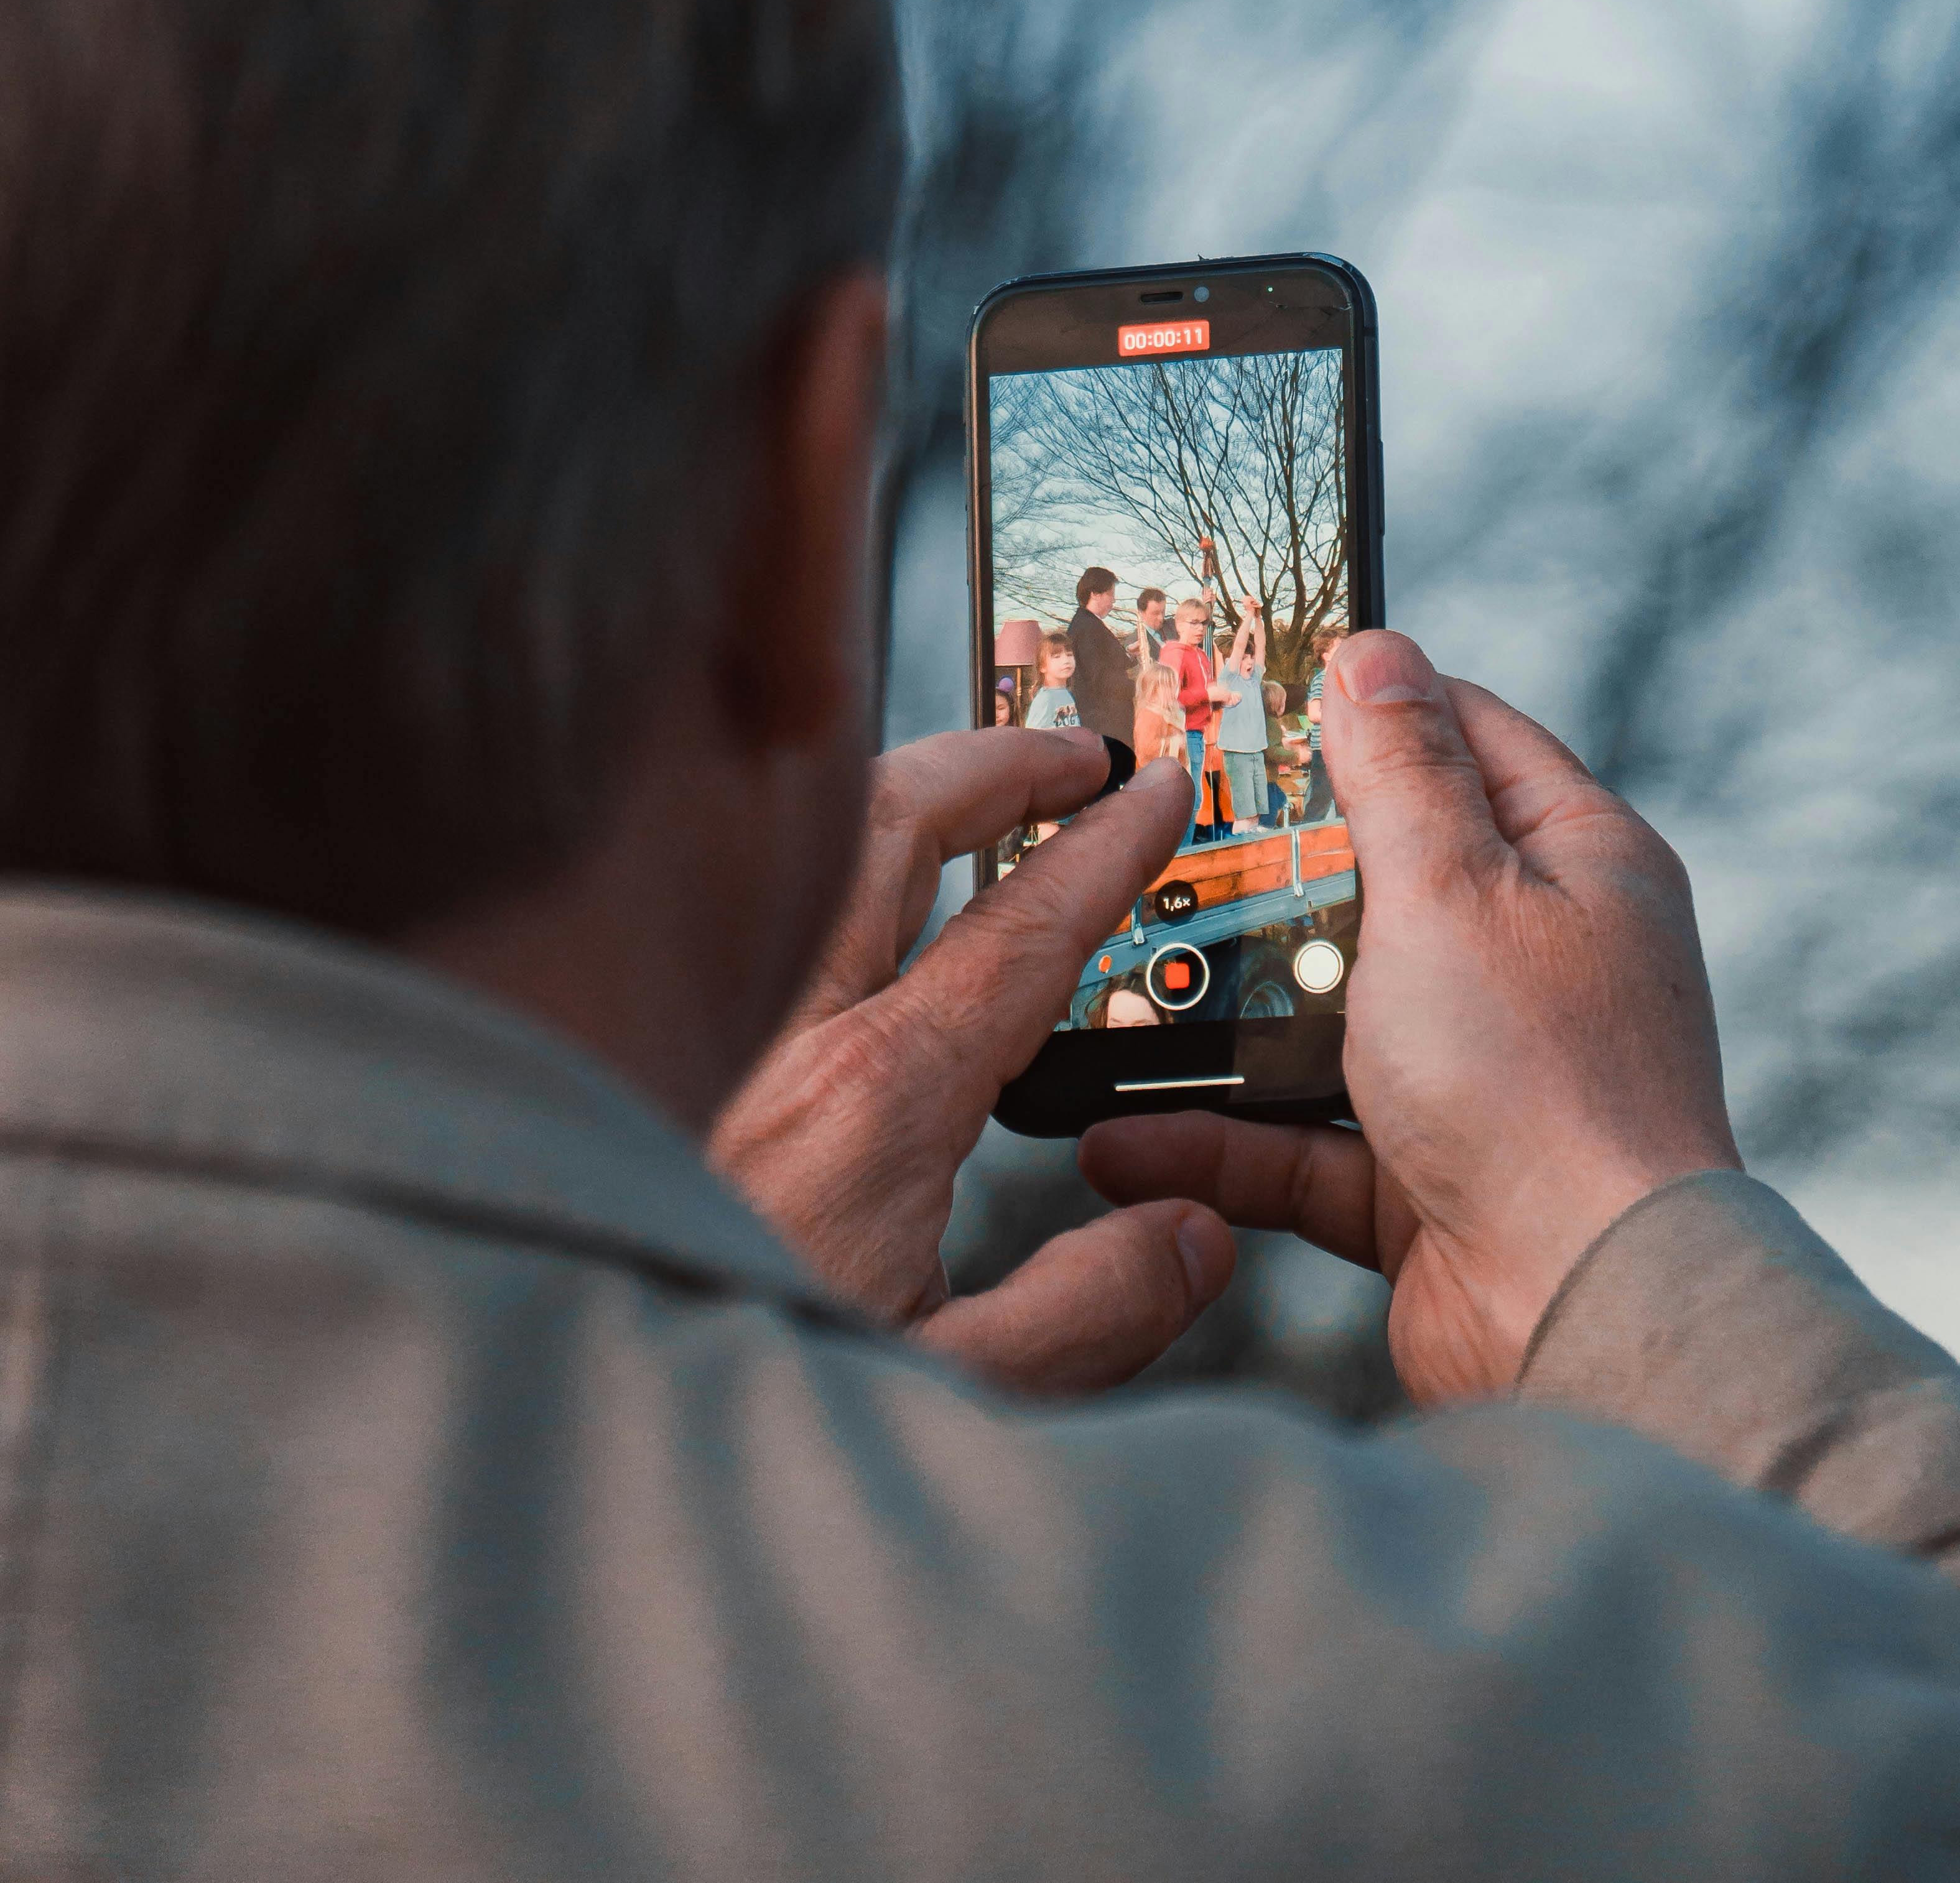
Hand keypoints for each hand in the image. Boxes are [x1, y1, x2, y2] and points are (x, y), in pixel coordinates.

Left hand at [709, 730, 1229, 1392]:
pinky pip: (746, 906)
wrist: (563, 1411)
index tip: (1150, 793)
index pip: (1022, 925)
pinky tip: (834, 901)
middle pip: (896, 824)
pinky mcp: (646, 1052)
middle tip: (1069, 752)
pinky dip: (815, 861)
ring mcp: (707, 1030)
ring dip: (902, 794)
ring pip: (806, 845)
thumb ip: (1088, 1311)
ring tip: (966, 792)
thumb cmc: (716, 1412)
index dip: (1104, 845)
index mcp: (875, 1101)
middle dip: (996, 763)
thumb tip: (1190, 1236)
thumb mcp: (949, 1394)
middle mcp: (782, 1032)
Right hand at [1081, 630, 1738, 1404]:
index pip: (1468, 737)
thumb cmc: (1539, 1088)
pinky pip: (1306, 1140)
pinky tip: (1121, 1136)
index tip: (1256, 695)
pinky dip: (1222, 1139)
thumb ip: (1400, 772)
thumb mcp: (1449, 890)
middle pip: (1384, 876)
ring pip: (1332, 1011)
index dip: (1367, 708)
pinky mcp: (1429, 1176)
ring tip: (1115, 986)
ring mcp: (1484, 1071)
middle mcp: (1539, 959)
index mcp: (1577, 865)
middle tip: (1157, 834)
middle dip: (1270, 868)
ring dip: (1229, 1014)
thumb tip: (1375, 652)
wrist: (1582, 1319)